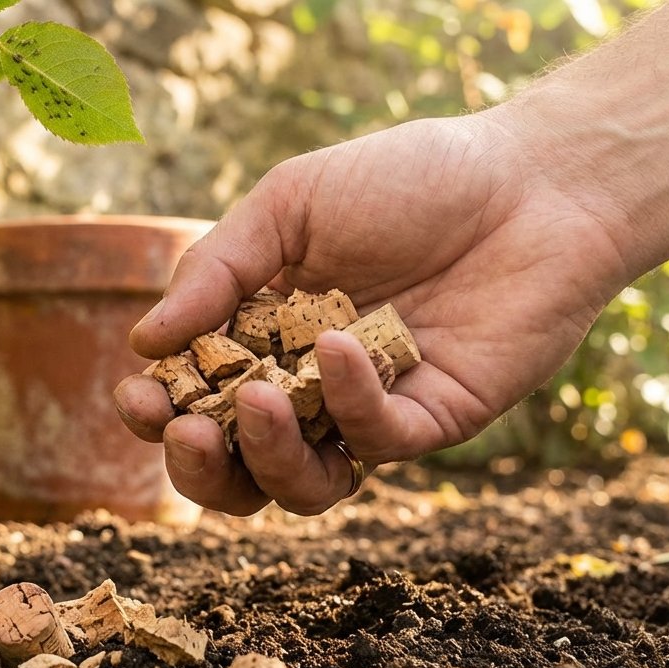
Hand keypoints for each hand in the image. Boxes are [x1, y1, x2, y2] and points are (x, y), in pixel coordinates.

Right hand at [114, 112, 630, 515]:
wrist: (530, 180)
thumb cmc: (409, 180)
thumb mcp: (290, 205)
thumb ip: (215, 270)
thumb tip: (142, 343)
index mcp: (263, 337)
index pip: (196, 398)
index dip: (159, 411)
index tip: (138, 395)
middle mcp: (310, 387)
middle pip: (237, 468)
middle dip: (198, 467)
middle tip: (186, 429)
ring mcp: (369, 411)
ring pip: (302, 486)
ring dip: (266, 459)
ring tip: (257, 406)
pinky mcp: (432, 423)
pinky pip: (377, 443)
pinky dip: (350, 402)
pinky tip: (340, 345)